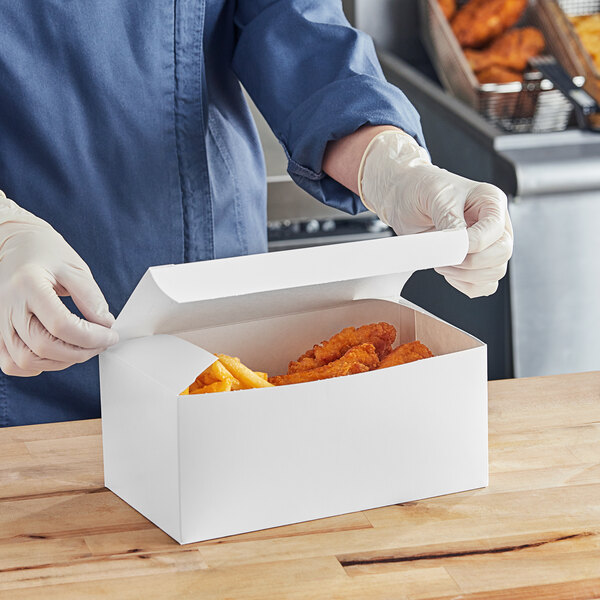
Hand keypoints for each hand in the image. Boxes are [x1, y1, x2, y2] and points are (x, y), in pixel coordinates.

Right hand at [0, 190, 118, 375]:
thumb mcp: (74, 266)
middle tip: (102, 343)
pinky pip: (11, 363)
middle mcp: (8, 306)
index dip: (91, 337)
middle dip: (81, 352)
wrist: (12, 242)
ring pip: (27, 360)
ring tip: (83, 348)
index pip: (60, 325)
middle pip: (44, 346)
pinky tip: (57, 354)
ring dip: (61, 362)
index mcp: (28, 285)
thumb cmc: (44, 251)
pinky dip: (36, 366)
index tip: (111, 335)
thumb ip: (90, 296)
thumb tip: (105, 325)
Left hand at [359, 131, 512, 297]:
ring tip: (443, 262)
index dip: (473, 244)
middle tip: (445, 256)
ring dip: (466, 276)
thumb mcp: (436, 195)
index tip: (450, 244)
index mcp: (490, 202)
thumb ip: (449, 219)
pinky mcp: (475, 263)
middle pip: (502, 254)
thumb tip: (458, 245)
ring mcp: (486, 245)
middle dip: (471, 262)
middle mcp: (493, 224)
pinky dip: (467, 286)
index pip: (495, 231)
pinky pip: (483, 285)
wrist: (404, 197)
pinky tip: (450, 273)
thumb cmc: (422, 188)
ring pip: (495, 273)